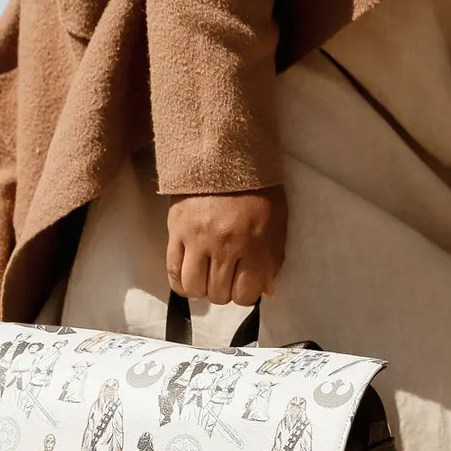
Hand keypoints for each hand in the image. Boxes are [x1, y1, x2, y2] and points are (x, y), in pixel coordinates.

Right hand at [167, 186, 287, 305]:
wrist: (224, 156)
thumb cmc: (258, 191)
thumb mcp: (277, 224)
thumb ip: (273, 260)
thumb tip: (266, 291)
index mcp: (254, 246)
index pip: (246, 294)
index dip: (246, 295)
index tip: (245, 284)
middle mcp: (224, 247)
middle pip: (219, 294)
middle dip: (225, 292)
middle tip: (227, 278)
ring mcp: (197, 240)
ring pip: (194, 288)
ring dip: (203, 290)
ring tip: (208, 278)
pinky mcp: (175, 231)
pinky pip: (172, 271)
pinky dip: (181, 284)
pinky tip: (189, 279)